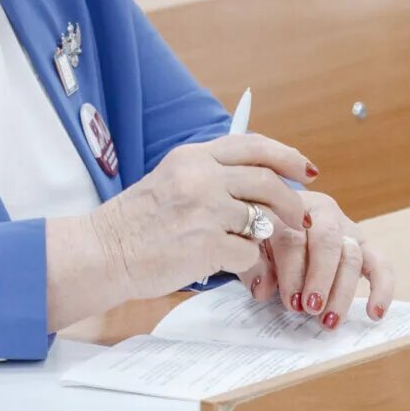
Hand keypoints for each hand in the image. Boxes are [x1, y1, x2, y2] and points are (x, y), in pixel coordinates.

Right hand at [86, 133, 312, 300]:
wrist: (104, 251)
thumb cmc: (135, 223)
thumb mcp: (169, 179)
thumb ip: (208, 174)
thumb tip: (256, 180)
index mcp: (192, 157)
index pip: (253, 145)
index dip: (287, 156)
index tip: (306, 169)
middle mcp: (201, 177)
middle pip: (267, 180)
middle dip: (293, 200)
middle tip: (302, 217)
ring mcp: (205, 210)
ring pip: (262, 219)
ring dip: (267, 236)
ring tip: (261, 247)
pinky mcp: (207, 244)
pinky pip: (249, 252)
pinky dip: (247, 263)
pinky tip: (231, 265)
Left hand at [242, 188, 396, 328]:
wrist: (281, 222)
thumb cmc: (264, 240)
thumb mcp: (252, 249)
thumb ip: (254, 266)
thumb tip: (262, 290)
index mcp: (288, 208)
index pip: (293, 237)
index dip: (292, 272)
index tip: (290, 302)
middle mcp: (321, 213)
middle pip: (326, 242)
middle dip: (320, 280)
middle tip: (310, 309)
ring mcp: (346, 227)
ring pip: (352, 256)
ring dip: (342, 292)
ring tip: (329, 321)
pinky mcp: (364, 245)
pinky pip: (381, 264)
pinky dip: (382, 289)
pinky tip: (375, 313)